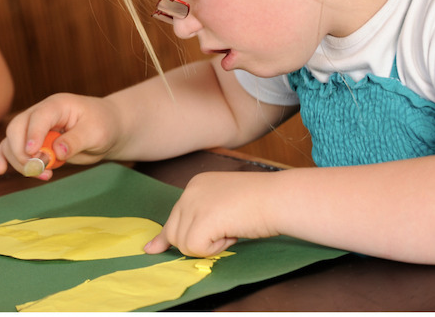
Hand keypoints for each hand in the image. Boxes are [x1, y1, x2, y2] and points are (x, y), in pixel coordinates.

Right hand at [0, 93, 122, 179]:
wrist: (106, 127)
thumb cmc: (103, 125)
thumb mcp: (96, 133)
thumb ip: (76, 141)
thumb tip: (57, 153)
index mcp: (57, 105)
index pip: (39, 116)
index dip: (33, 134)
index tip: (33, 154)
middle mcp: (40, 113)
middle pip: (17, 128)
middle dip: (22, 152)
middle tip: (40, 170)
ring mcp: (33, 127)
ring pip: (12, 141)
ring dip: (19, 161)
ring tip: (43, 175)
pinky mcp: (33, 141)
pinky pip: (12, 147)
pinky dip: (5, 158)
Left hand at [144, 171, 280, 257]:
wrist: (280, 198)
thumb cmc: (262, 203)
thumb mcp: (224, 206)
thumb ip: (199, 220)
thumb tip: (162, 245)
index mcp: (195, 185)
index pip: (174, 217)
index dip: (171, 236)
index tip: (154, 249)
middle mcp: (189, 191)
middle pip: (173, 232)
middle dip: (196, 241)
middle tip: (226, 231)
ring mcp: (194, 203)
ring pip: (182, 243)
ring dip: (208, 246)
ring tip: (232, 229)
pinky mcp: (202, 219)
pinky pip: (195, 248)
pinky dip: (214, 249)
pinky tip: (232, 233)